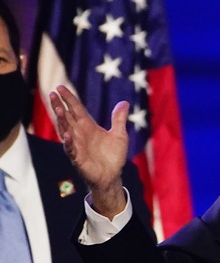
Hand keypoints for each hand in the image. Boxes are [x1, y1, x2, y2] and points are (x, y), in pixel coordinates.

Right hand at [51, 86, 128, 216]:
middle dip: (59, 105)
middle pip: (67, 117)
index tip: (60, 86)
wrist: (112, 175)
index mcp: (88, 126)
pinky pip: (71, 149)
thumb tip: (125, 102)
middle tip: (52, 93)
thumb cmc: (113, 155)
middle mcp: (79, 134)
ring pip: (65, 130)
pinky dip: (68, 143)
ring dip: (61, 121)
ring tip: (58, 110)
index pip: (76, 109)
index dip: (69, 98)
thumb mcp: (120, 135)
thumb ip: (119, 119)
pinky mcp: (78, 158)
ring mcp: (76, 145)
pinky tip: (67, 135)